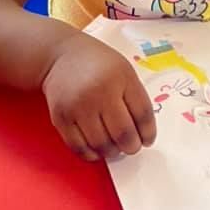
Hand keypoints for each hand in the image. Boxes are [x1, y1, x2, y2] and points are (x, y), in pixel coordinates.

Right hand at [42, 32, 155, 161]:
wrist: (61, 55)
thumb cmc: (98, 64)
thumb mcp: (124, 70)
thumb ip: (135, 97)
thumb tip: (143, 132)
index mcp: (121, 78)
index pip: (142, 114)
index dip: (148, 132)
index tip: (147, 139)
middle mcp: (100, 92)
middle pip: (123, 133)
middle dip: (131, 146)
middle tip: (131, 146)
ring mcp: (78, 106)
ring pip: (102, 145)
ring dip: (112, 152)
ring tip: (114, 147)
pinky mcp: (61, 118)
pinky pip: (79, 147)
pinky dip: (91, 154)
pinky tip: (97, 149)